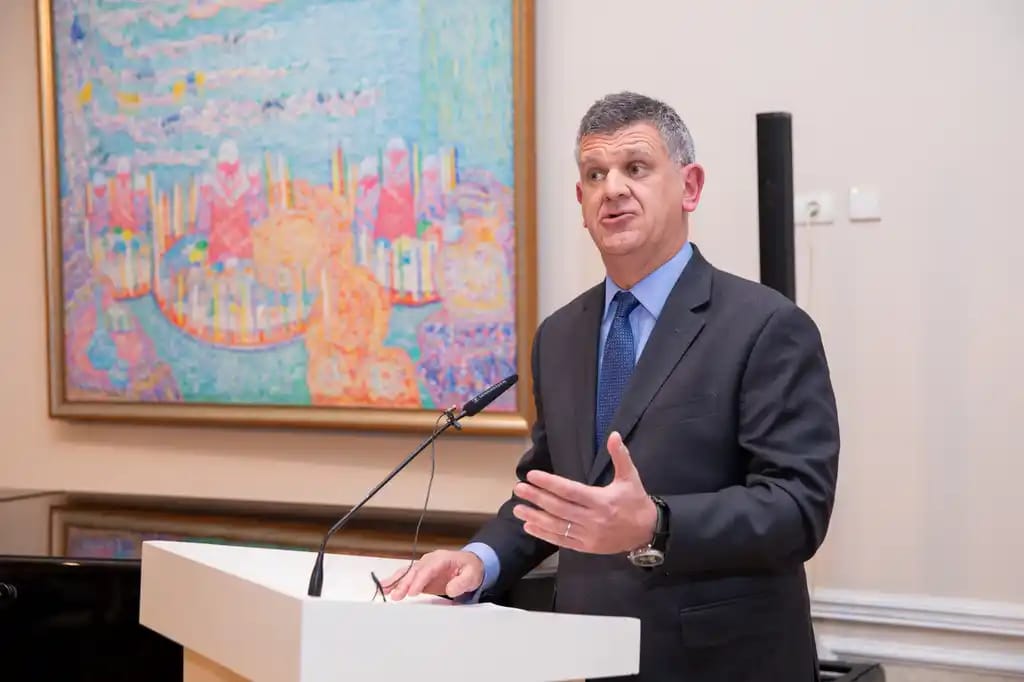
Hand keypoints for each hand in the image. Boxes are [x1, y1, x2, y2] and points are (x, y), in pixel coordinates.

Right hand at [380, 549, 483, 600]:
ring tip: (383, 590)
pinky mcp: (421, 575)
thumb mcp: (472, 575)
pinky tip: (385, 588)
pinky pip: (407, 577)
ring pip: (408, 572)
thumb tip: (450, 589)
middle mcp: (430, 560)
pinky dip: (396, 582)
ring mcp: (424, 567)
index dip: (420, 580)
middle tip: (396, 596)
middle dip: (404, 583)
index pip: (428, 569)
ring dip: (396, 582)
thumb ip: (462, 582)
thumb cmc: (471, 569)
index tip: (413, 592)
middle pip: (415, 571)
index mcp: (442, 558)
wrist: (471, 564)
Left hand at [512, 431, 656, 553]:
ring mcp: (588, 535)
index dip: (550, 483)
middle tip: (518, 489)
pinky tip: (530, 527)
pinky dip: (545, 534)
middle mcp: (593, 519)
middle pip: (559, 508)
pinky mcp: (586, 547)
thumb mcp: (630, 477)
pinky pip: (562, 541)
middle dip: (537, 498)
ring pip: (557, 526)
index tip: (532, 476)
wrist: (647, 532)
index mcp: (601, 500)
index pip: (570, 490)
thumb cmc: (636, 502)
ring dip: (536, 517)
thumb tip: (614, 434)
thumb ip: (620, 456)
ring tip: (518, 509)